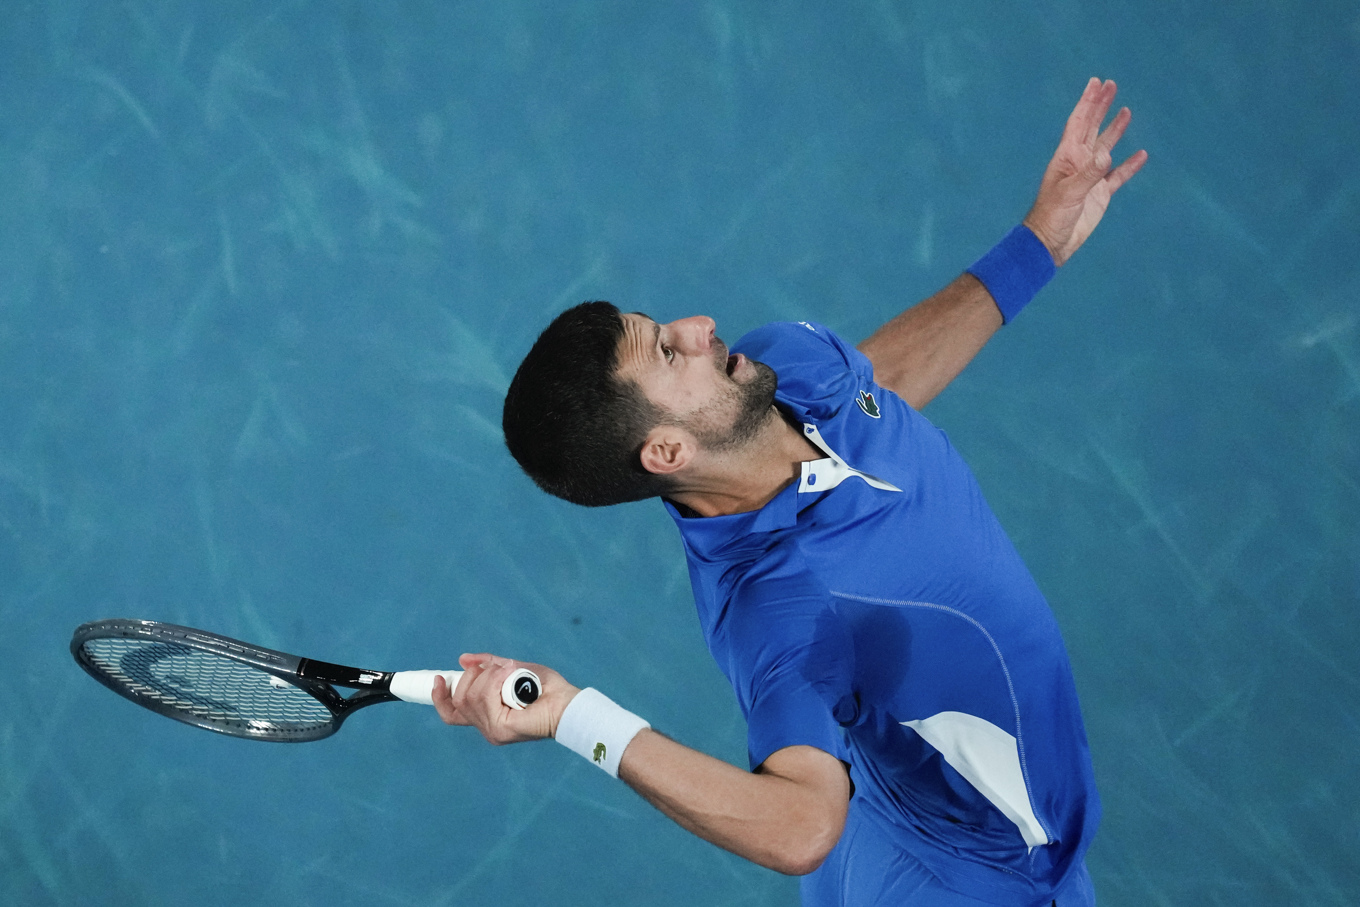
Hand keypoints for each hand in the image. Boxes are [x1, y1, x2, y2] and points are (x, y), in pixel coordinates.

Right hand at [431, 652, 579, 745]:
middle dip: (472, 676)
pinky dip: (495, 681)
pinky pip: (485, 698)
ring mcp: (492, 730)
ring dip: (489, 676)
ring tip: (509, 670)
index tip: (438, 678)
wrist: (566, 702)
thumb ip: (489, 665)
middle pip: (459, 700)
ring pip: (470, 696)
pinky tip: (509, 675)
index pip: (451, 714)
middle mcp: (486, 726)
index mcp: (486, 716)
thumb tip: (464, 659)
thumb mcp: (512, 669)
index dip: (439, 697)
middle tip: (497, 668)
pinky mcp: (500, 729)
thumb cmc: (545, 688)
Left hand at [1023, 78, 1147, 265]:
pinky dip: (1129, 165)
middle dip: (1101, 106)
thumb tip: (1107, 153)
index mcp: (1067, 157)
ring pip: (1106, 147)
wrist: (1052, 243)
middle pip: (1092, 127)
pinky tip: (1141, 154)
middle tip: (1111, 85)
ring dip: (1115, 129)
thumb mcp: (1070, 193)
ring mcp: (1090, 177)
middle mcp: (1079, 162)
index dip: (1087, 102)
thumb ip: (1089, 173)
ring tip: (1126, 110)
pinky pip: (1118, 175)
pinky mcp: (1100, 194)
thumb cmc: (1053, 216)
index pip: (1079, 122)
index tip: (1097, 82)